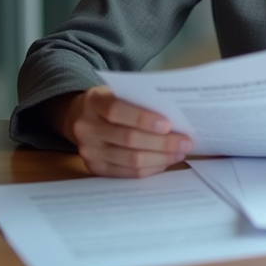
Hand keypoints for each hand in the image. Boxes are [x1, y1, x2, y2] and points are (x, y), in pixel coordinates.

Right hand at [51, 86, 193, 177]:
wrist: (79, 117)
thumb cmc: (110, 102)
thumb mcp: (119, 92)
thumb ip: (140, 100)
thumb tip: (176, 118)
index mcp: (93, 102)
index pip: (117, 111)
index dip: (143, 119)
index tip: (168, 124)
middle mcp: (86, 128)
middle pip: (128, 139)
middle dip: (162, 142)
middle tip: (185, 142)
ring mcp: (89, 151)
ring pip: (131, 159)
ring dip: (161, 157)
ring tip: (179, 152)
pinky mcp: (94, 168)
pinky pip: (128, 173)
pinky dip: (150, 168)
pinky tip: (165, 161)